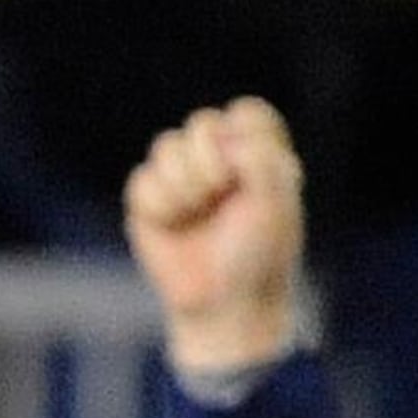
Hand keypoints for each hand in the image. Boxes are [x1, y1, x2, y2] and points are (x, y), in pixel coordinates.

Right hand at [122, 97, 307, 380]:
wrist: (224, 304)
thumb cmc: (258, 255)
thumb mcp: (275, 204)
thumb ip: (261, 157)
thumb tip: (224, 140)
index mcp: (257, 155)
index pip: (247, 114)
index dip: (245, 137)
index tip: (252, 172)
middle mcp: (219, 160)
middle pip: (202, 124)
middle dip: (210, 161)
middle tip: (222, 196)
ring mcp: (182, 178)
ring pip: (166, 147)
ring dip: (185, 185)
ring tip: (197, 214)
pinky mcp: (150, 201)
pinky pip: (142, 180)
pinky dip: (161, 205)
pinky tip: (174, 226)